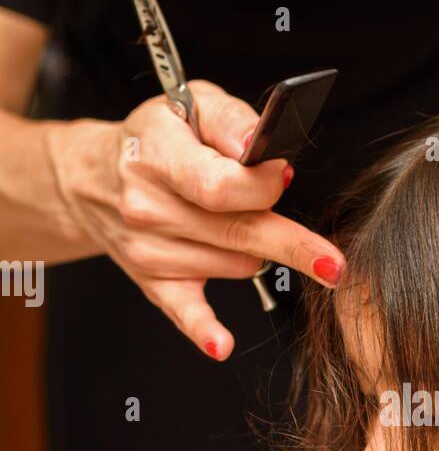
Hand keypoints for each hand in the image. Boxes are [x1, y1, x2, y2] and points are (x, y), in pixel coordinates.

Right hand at [49, 79, 346, 359]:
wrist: (95, 179)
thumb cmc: (155, 141)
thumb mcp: (190, 105)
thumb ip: (231, 120)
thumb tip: (260, 146)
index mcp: (158, 156)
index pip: (218, 186)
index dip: (261, 186)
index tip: (285, 176)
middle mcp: (149, 207)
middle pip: (237, 233)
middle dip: (291, 245)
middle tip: (331, 261)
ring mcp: (150, 251)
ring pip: (237, 264)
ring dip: (253, 248)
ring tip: (234, 221)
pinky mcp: (154, 283)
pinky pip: (184, 313)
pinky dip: (204, 330)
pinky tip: (221, 344)